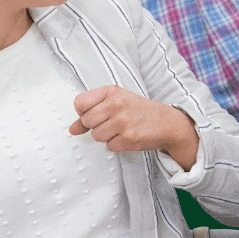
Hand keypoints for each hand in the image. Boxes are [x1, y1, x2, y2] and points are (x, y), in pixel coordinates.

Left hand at [69, 84, 199, 170]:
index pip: (80, 103)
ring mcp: (123, 121)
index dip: (85, 112)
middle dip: (96, 126)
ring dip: (107, 137)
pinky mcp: (129, 138)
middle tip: (112, 123)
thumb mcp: (115, 103)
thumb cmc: (138, 111)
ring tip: (121, 129)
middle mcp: (117, 104)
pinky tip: (128, 136)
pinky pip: (109, 146)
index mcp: (111, 91)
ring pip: (96, 136)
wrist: (166, 122)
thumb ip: (91, 113)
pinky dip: (117, 145)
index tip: (96, 113)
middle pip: (87, 121)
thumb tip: (72, 129)